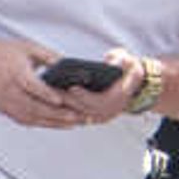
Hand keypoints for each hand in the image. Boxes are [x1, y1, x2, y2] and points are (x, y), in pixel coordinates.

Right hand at [0, 39, 81, 129]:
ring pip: (29, 117)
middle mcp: (8, 90)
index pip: (31, 85)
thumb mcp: (27, 48)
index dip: (46, 94)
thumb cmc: (1, 53)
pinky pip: (24, 120)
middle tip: (76, 117)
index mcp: (14, 72)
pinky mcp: (3, 109)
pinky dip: (41, 124)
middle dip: (56, 114)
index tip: (60, 100)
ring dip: (52, 122)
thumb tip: (68, 65)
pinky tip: (56, 124)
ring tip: (72, 123)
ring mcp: (4, 102)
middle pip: (33, 107)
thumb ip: (48, 56)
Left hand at [32, 48, 146, 129]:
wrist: (133, 87)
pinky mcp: (90, 119)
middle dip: (65, 100)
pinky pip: (72, 116)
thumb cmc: (129, 71)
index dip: (84, 95)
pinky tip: (48, 99)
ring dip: (59, 106)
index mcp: (116, 100)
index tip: (72, 87)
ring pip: (74, 115)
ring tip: (46, 93)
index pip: (96, 102)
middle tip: (50, 89)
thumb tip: (113, 63)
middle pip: (81, 110)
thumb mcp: (130, 61)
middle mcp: (107, 113)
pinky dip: (61, 109)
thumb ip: (123, 60)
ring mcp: (98, 118)